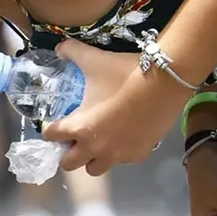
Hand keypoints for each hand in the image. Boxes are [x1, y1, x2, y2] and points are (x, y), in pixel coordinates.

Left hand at [41, 39, 191, 175]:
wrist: (166, 82)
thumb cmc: (124, 73)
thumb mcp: (94, 60)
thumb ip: (72, 52)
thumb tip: (59, 46)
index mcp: (78, 127)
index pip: (50, 136)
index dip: (50, 129)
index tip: (54, 123)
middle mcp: (94, 147)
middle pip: (69, 164)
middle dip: (68, 152)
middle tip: (74, 138)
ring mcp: (117, 154)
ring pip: (95, 168)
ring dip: (92, 158)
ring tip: (97, 142)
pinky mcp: (138, 154)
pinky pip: (122, 161)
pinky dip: (118, 153)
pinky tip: (123, 137)